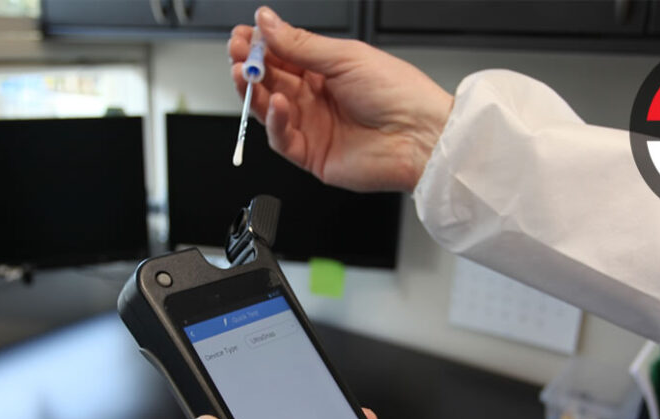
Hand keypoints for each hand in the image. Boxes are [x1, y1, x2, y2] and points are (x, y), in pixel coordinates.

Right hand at [228, 6, 452, 192]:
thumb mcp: (346, 57)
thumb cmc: (399, 94)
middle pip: (272, 81)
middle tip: (237, 53)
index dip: (261, 45)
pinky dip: (275, 121)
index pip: (283, 56)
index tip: (243, 34)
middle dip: (250, 66)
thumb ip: (300, 44)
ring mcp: (314, 128)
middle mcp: (318, 99)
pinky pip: (282, 139)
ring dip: (254, 92)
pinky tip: (276, 104)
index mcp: (328, 71)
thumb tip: (267, 21)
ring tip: (244, 74)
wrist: (422, 137)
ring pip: (270, 109)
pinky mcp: (313, 156)